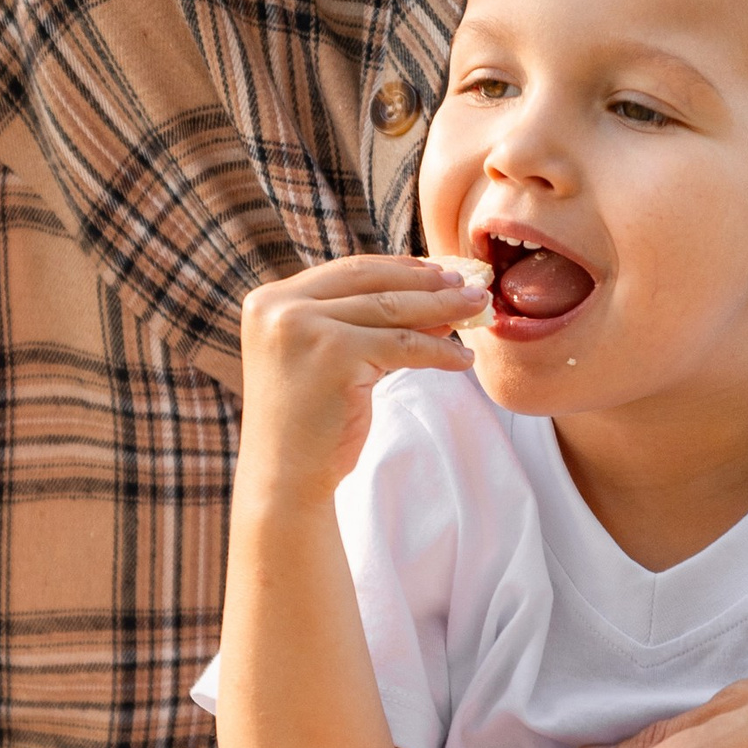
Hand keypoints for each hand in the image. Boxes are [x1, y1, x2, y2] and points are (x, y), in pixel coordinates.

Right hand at [236, 253, 486, 502]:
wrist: (285, 478)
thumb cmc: (308, 422)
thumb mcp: (329, 358)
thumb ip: (363, 324)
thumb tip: (433, 295)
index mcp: (270, 301)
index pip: (347, 272)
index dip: (397, 269)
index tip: (435, 271)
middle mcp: (281, 307)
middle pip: (372, 283)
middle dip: (426, 282)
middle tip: (467, 285)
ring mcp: (305, 328)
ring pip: (393, 309)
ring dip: (442, 308)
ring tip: (476, 310)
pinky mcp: (335, 354)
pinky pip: (404, 345)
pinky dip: (439, 350)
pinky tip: (462, 358)